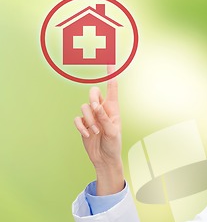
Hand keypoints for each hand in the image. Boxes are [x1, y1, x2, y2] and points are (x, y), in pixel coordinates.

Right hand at [74, 66, 123, 194]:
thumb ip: (104, 118)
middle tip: (96, 111)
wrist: (104, 158)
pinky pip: (77, 119)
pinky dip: (81, 126)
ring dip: (89, 120)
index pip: (112, 89)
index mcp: (113, 109)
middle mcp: (102, 110)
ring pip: (84, 107)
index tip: (110, 63)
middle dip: (92, 100)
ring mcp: (92, 116)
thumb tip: (95, 105)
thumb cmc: (114, 145)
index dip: (111, 76)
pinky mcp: (83, 124)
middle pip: (93, 93)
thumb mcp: (113, 132)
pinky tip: (87, 134)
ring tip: (96, 131)